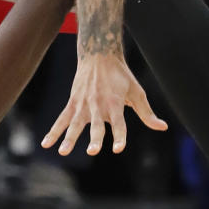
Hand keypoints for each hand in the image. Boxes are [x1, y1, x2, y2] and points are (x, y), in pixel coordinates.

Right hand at [42, 53, 167, 155]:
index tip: (118, 148)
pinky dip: (54, 131)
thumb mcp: (137, 92)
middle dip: (95, 138)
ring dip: (69, 138)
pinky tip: (46, 144)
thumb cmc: (121, 76)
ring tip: (63, 152)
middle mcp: (98, 104)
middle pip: (96, 125)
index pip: (119, 123)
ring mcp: (83, 104)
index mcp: (115, 103)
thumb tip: (162, 127)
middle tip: (92, 151)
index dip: (119, 136)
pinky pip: (61, 119)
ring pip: (75, 124)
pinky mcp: (73, 102)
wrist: (99, 55)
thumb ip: (147, 113)